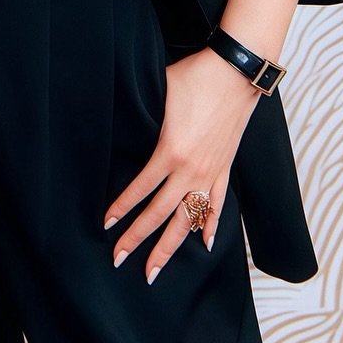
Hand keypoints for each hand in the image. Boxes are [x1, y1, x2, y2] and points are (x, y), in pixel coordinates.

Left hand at [104, 47, 260, 281]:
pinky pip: (217, 204)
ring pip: (188, 220)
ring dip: (170, 247)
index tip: (106, 224)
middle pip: (160, 214)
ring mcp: (211, 172)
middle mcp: (191, 170)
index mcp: (170, 151)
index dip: (121, 208)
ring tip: (155, 270)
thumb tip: (123, 117)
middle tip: (118, 259)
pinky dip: (210, 225)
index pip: (140, 189)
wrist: (235, 72)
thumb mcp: (159, 92)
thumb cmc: (195, 77)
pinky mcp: (225, 168)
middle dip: (138, 238)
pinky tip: (203, 244)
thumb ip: (144, 114)